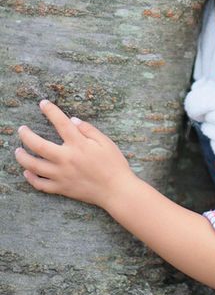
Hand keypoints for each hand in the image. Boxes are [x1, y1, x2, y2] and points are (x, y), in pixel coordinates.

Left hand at [15, 100, 134, 208]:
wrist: (116, 190)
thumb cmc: (114, 164)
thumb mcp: (105, 142)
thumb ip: (88, 130)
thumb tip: (72, 120)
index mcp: (78, 144)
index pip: (61, 123)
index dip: (51, 111)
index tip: (43, 104)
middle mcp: (66, 158)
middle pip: (38, 145)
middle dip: (26, 135)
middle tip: (21, 129)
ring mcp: (61, 174)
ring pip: (34, 166)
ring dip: (22, 157)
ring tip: (18, 151)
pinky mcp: (61, 188)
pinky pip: (40, 184)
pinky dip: (31, 178)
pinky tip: (27, 172)